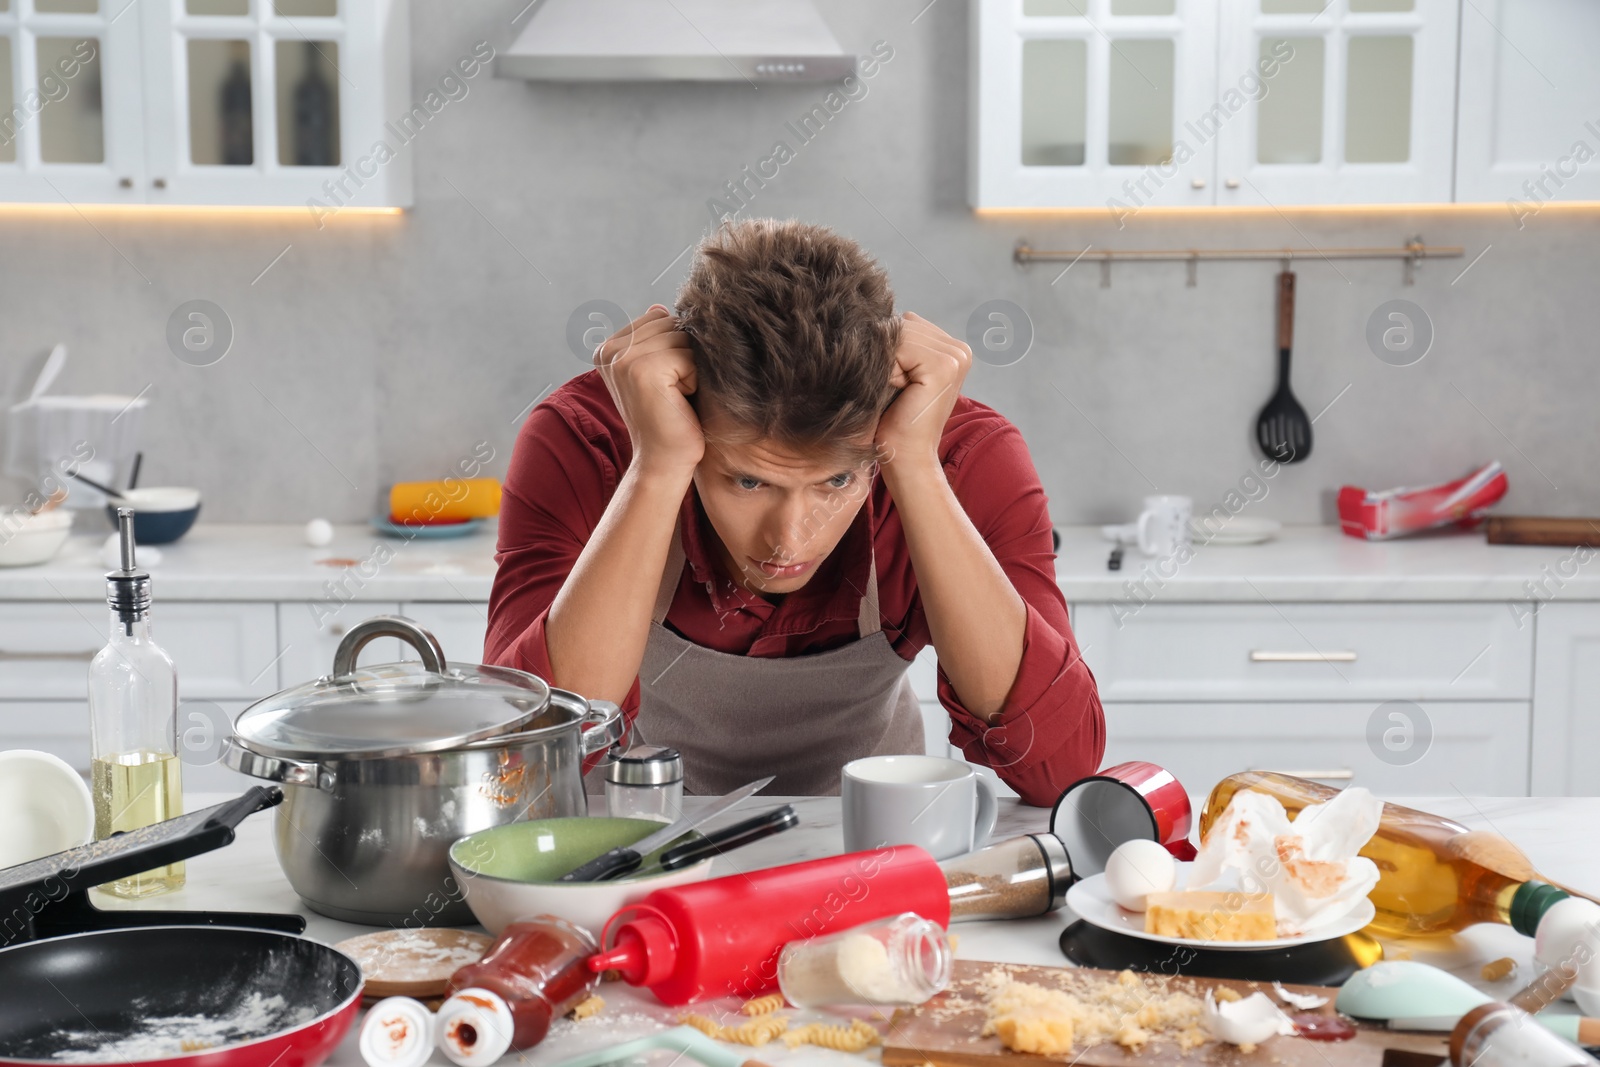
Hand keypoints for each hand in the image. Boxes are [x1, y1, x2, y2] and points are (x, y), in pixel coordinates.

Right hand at [594, 305, 703, 478]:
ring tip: (674, 396)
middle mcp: (609, 350)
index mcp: (607, 348)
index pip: (658, 318)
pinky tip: (678, 401)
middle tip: (671, 392)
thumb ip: (655, 339)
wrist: (663, 462)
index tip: (663, 382)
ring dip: (690, 368)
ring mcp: (624, 359)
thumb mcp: (658, 373)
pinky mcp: (644, 370)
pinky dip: (694, 380)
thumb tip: (659, 306)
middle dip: (684, 355)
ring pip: (682, 337)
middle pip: (672, 324)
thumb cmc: (668, 418)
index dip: (674, 348)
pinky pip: (689, 356)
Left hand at [874, 311, 971, 470]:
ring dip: (885, 362)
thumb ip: (897, 342)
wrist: (906, 459)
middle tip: (893, 391)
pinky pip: (898, 346)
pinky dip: (887, 369)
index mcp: (952, 349)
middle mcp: (959, 349)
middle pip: (902, 324)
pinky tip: (896, 392)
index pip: (905, 323)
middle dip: (885, 354)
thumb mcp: (896, 373)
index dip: (887, 350)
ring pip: (898, 334)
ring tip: (895, 392)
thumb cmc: (894, 421)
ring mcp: (956, 356)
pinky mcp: (944, 366)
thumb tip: (876, 310)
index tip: (894, 384)